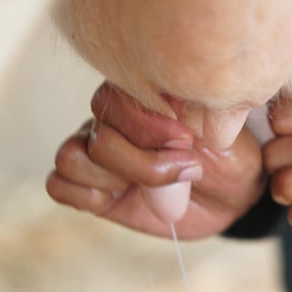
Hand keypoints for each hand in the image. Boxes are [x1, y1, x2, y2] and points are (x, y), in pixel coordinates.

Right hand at [46, 83, 265, 239]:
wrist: (232, 196)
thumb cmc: (227, 156)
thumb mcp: (219, 131)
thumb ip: (189, 113)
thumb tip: (166, 106)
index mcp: (138, 95)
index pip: (113, 100)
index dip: (146, 125)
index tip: (187, 139)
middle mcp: (110, 120)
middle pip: (97, 136)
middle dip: (142, 162)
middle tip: (186, 168)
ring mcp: (97, 154)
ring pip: (71, 158)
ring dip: (114, 178)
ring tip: (154, 187)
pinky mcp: (92, 189)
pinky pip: (59, 185)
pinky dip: (87, 195)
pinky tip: (123, 196)